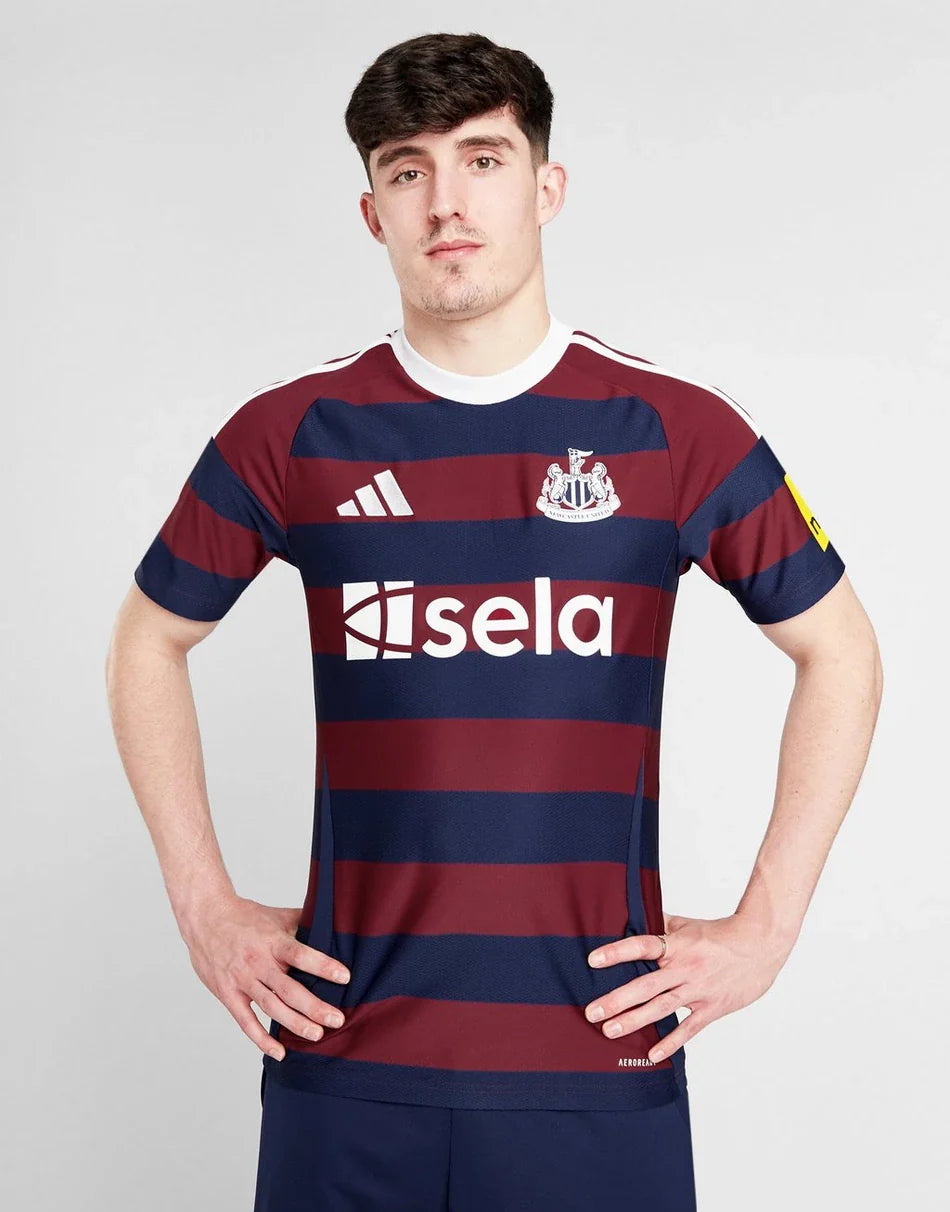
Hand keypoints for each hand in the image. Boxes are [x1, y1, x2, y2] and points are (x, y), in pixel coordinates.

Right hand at [182, 894, 350, 1060]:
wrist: (205, 919)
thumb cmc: (245, 917)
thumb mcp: (276, 915)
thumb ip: (303, 922)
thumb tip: (334, 923)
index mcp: (273, 941)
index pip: (300, 955)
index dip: (322, 966)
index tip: (345, 978)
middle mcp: (258, 962)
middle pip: (289, 989)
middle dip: (315, 1006)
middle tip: (337, 1020)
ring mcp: (242, 980)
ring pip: (271, 1007)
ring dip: (294, 1023)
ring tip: (316, 1035)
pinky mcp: (229, 994)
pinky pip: (246, 1021)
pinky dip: (261, 1039)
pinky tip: (279, 1052)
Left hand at [584, 912, 793, 1061]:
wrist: (760, 945)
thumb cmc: (721, 933)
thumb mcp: (688, 924)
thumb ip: (661, 925)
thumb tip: (634, 917)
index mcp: (677, 945)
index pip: (643, 946)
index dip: (618, 953)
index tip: (593, 961)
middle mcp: (685, 968)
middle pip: (645, 985)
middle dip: (616, 1000)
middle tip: (592, 1012)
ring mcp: (698, 990)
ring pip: (661, 1008)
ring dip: (634, 1021)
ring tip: (609, 1031)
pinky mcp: (713, 1008)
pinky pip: (689, 1028)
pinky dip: (671, 1042)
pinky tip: (652, 1055)